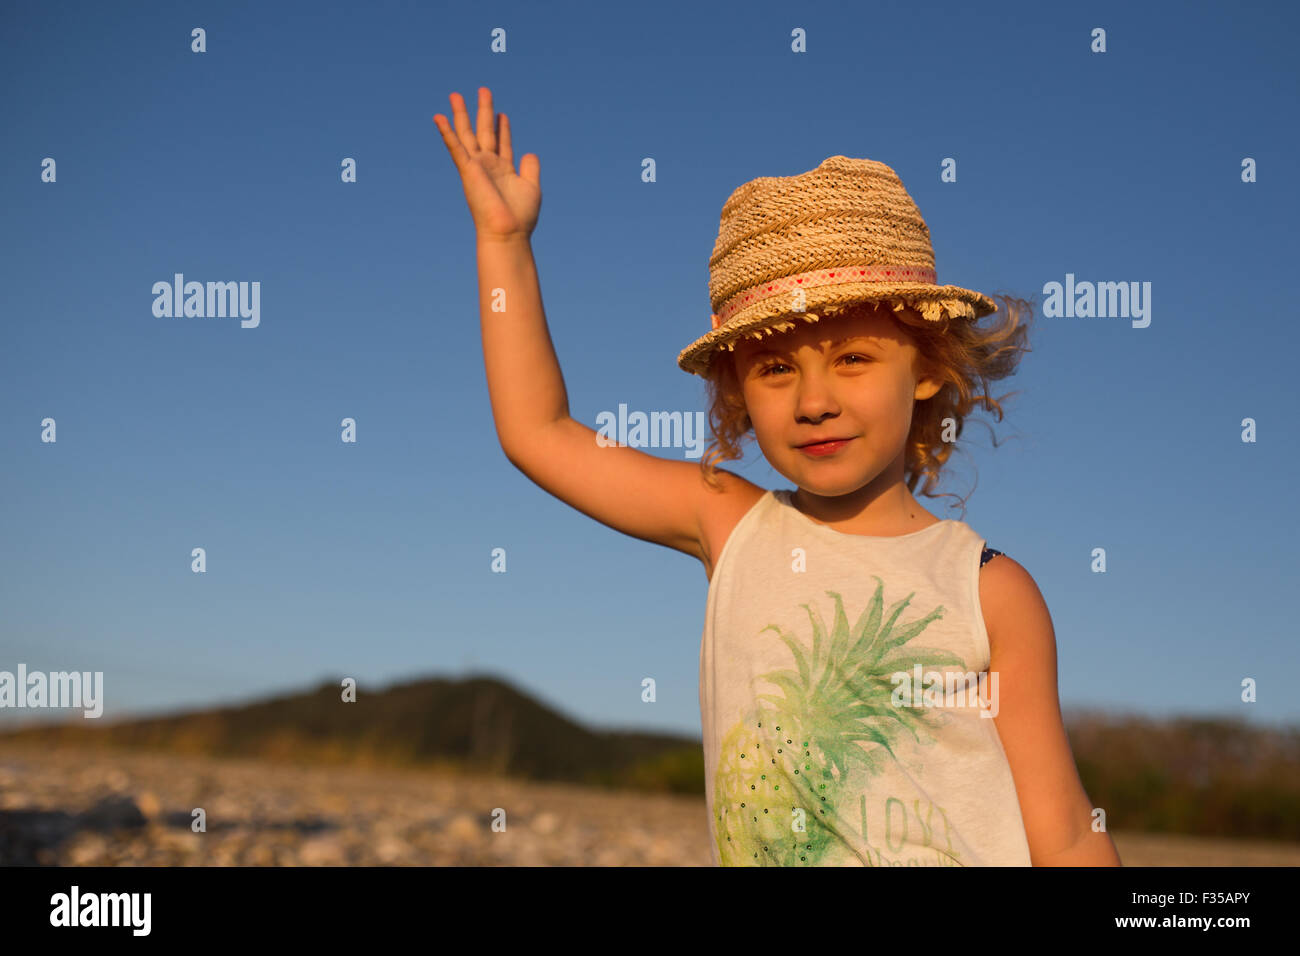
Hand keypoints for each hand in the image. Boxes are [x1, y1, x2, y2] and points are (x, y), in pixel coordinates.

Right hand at [433, 87, 540, 241]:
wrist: (508, 232)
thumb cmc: (521, 216)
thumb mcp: (531, 186)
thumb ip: (530, 168)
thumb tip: (530, 152)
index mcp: (503, 170)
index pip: (502, 142)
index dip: (503, 127)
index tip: (502, 113)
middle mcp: (488, 166)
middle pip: (484, 132)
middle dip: (484, 111)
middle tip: (484, 89)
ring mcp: (476, 167)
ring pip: (467, 134)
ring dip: (461, 114)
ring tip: (455, 94)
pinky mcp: (467, 170)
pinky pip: (455, 147)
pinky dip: (446, 132)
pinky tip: (439, 117)